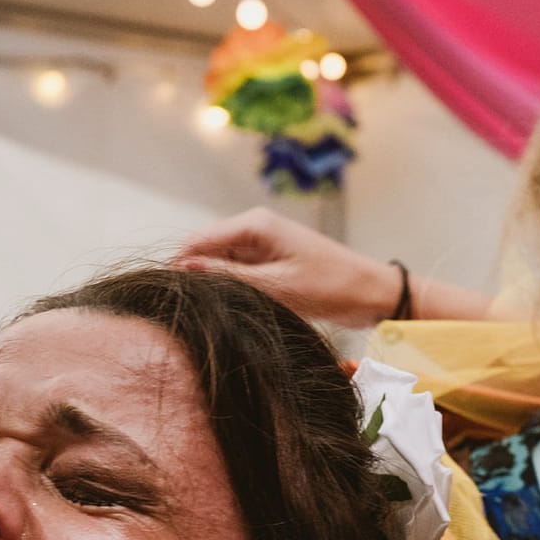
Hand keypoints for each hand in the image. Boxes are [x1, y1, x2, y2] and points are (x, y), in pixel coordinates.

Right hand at [175, 208, 401, 326]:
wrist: (372, 293)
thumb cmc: (331, 287)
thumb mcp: (277, 287)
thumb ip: (229, 277)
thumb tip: (184, 269)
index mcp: (254, 224)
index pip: (196, 242)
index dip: (176, 269)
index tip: (167, 298)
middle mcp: (254, 228)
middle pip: (204, 252)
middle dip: (194, 279)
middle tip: (188, 312)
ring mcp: (262, 245)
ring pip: (220, 265)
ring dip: (215, 288)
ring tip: (212, 314)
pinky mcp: (270, 262)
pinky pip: (238, 274)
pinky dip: (233, 291)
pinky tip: (234, 310)